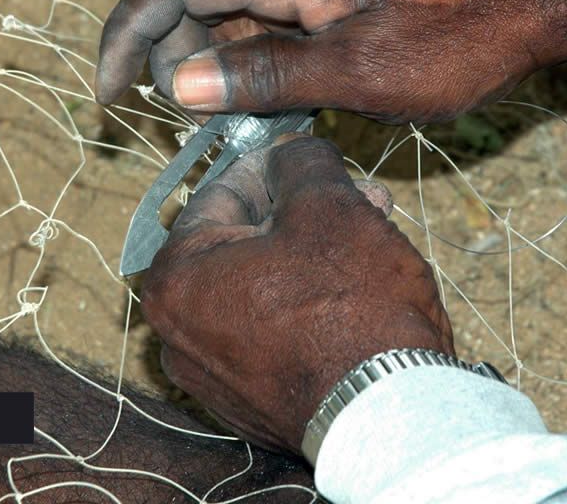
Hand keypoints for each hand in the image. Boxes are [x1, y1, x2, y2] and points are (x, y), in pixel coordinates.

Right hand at [96, 0, 566, 123]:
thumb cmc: (460, 36)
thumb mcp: (361, 73)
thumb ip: (268, 77)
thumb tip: (181, 85)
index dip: (125, 33)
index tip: (109, 95)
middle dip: (163, 53)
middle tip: (175, 123)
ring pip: (228, 7)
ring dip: (209, 61)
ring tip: (226, 123)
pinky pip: (268, 17)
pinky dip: (250, 58)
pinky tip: (272, 105)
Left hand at [141, 135, 453, 452]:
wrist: (390, 413)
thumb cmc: (351, 306)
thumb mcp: (328, 204)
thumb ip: (299, 161)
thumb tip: (291, 154)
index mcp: (176, 278)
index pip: (221, 192)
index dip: (277, 166)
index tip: (311, 156)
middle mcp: (177, 334)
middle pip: (244, 243)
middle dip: (303, 214)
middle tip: (359, 197)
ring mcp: (212, 377)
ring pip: (262, 288)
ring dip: (312, 256)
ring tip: (371, 238)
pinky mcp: (250, 405)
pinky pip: (273, 335)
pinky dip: (308, 308)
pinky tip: (356, 293)